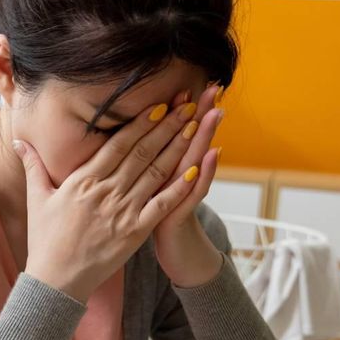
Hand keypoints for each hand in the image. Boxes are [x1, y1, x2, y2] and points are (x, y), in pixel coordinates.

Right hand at [15, 98, 201, 302]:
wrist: (55, 280)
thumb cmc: (44, 240)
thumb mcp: (36, 198)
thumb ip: (33, 166)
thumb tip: (20, 141)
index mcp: (82, 181)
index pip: (117, 144)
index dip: (140, 123)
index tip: (159, 105)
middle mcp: (105, 192)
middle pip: (142, 152)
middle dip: (166, 127)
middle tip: (187, 104)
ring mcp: (122, 212)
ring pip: (155, 172)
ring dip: (176, 148)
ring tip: (194, 126)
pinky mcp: (135, 233)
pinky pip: (161, 205)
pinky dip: (179, 187)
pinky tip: (195, 169)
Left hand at [154, 85, 225, 286]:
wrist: (173, 254)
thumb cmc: (151, 223)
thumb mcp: (142, 192)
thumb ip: (137, 167)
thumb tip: (123, 143)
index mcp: (158, 170)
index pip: (168, 135)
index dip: (174, 112)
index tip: (182, 85)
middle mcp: (175, 177)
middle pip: (187, 140)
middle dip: (198, 114)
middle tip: (212, 87)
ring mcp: (182, 193)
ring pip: (196, 159)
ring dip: (206, 136)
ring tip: (216, 111)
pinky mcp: (183, 212)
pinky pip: (196, 191)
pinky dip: (205, 174)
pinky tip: (214, 153)